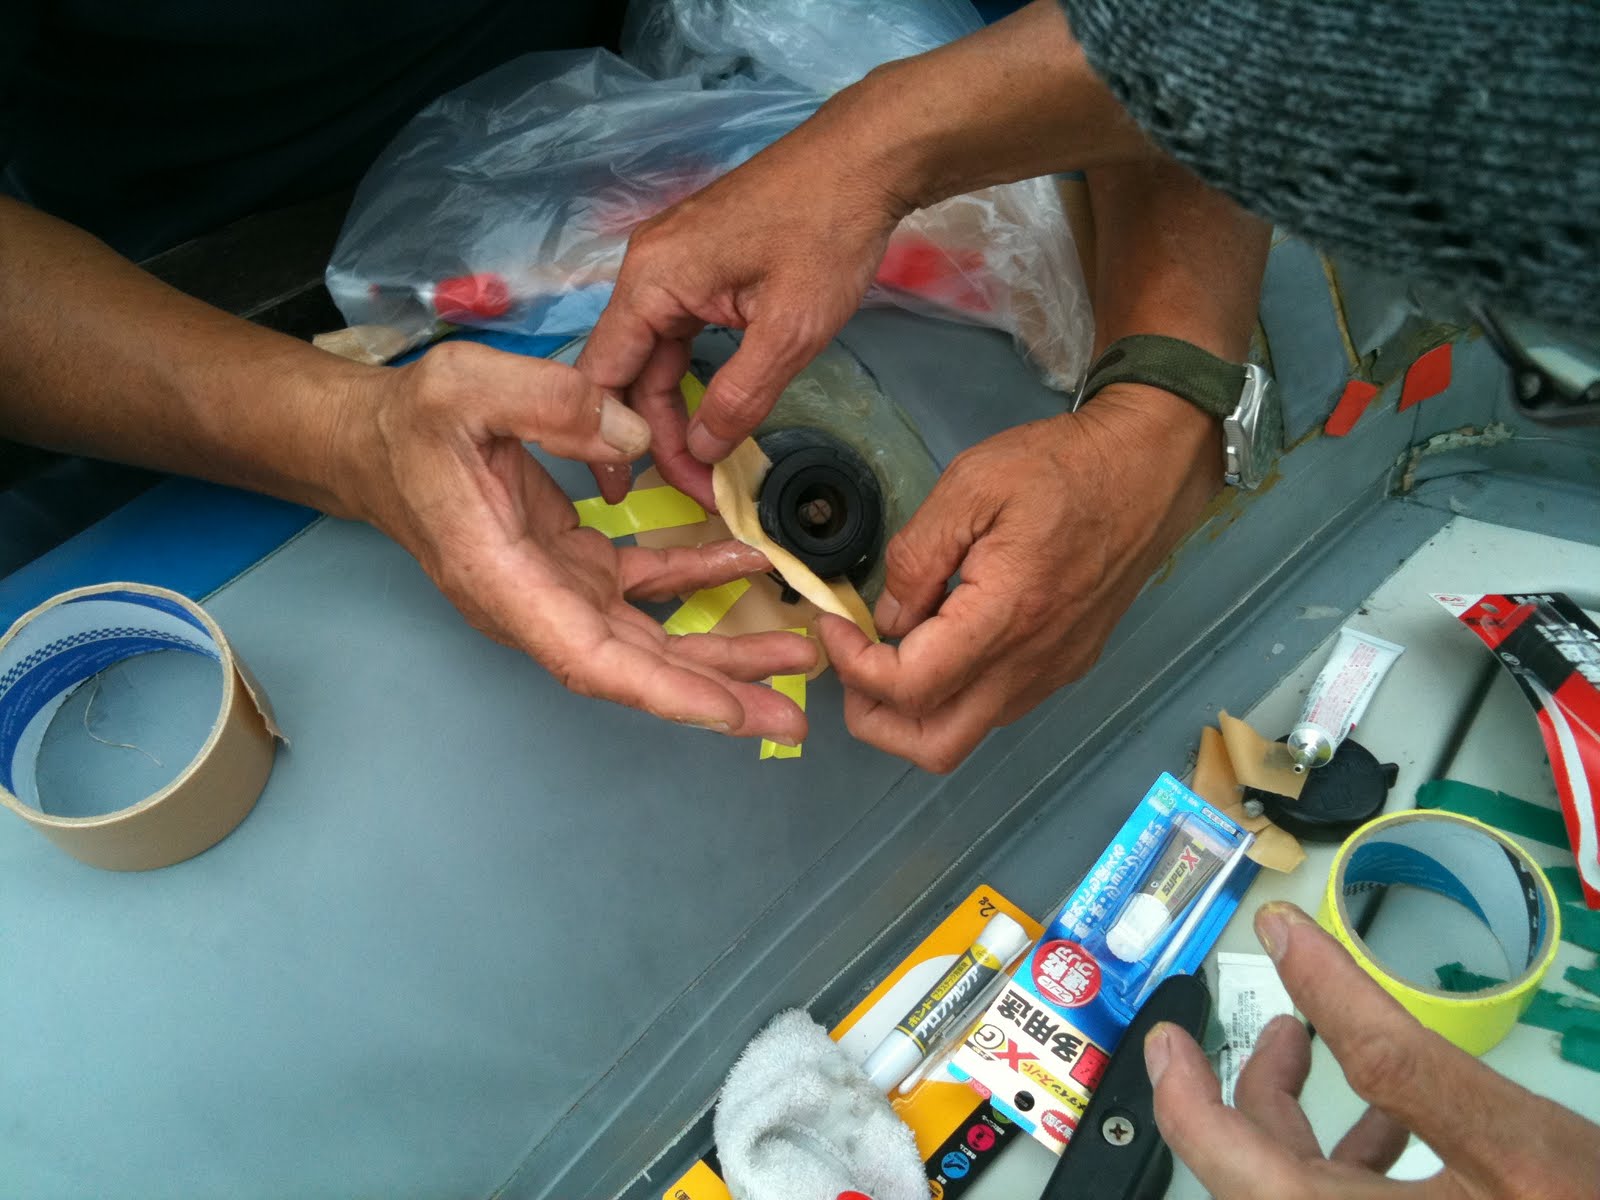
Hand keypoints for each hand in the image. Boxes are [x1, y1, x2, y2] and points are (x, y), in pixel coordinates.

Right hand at [336, 340, 815, 739]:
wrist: (379, 445)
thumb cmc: (413, 425)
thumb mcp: (465, 389)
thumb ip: (550, 403)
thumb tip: (634, 433)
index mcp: (504, 581)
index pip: (591, 658)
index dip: (664, 692)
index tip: (730, 714)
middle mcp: (536, 605)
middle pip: (636, 667)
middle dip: (718, 691)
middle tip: (793, 715)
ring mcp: (559, 590)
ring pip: (651, 637)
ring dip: (723, 646)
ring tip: (797, 652)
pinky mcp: (575, 566)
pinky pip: (647, 586)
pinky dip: (700, 579)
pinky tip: (750, 561)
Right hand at [577, 90, 907, 508]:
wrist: (863, 160)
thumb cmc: (828, 234)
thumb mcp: (790, 331)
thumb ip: (740, 396)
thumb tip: (703, 450)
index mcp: (651, 280)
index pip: (604, 375)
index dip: (612, 440)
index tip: (631, 492)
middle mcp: (647, 269)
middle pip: (628, 370)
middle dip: (657, 434)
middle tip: (694, 491)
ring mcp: (672, 263)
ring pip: (655, 355)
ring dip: (676, 410)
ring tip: (704, 465)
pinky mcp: (698, 264)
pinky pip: (678, 333)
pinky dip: (692, 377)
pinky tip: (711, 413)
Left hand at [814, 384, 1219, 771]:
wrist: (1148, 469)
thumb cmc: (1061, 467)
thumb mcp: (972, 485)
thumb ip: (917, 556)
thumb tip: (886, 618)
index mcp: (1005, 616)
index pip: (910, 688)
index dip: (854, 668)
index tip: (836, 625)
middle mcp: (1031, 663)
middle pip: (935, 746)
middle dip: (876, 720)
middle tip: (852, 665)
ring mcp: (1052, 672)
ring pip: (965, 735)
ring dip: (912, 711)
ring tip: (890, 648)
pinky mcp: (1065, 666)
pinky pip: (995, 708)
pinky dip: (952, 693)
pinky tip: (940, 638)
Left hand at [1149, 901, 1599, 1198]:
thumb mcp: (1509, 1134)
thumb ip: (1386, 1039)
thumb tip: (1292, 938)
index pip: (1226, 1166)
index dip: (1181, 1093)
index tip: (1163, 1036)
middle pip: (1259, 1182)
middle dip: (1252, 1097)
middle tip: (1270, 1031)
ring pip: (1305, 1199)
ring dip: (1300, 1130)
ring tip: (1313, 1056)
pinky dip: (1355, 1172)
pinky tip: (1392, 1134)